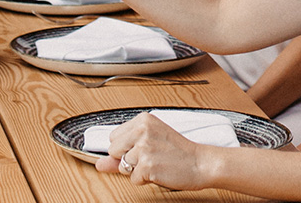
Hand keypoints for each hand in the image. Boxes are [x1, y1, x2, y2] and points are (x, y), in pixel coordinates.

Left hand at [94, 113, 213, 190]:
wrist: (201, 163)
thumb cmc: (180, 152)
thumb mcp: (150, 144)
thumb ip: (121, 154)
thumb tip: (99, 163)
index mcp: (142, 120)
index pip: (114, 138)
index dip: (127, 148)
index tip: (145, 147)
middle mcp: (141, 131)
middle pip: (114, 152)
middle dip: (129, 159)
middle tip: (152, 156)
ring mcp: (144, 148)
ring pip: (124, 167)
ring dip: (139, 170)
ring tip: (158, 163)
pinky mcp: (147, 165)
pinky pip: (134, 179)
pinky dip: (146, 180)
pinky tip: (160, 171)